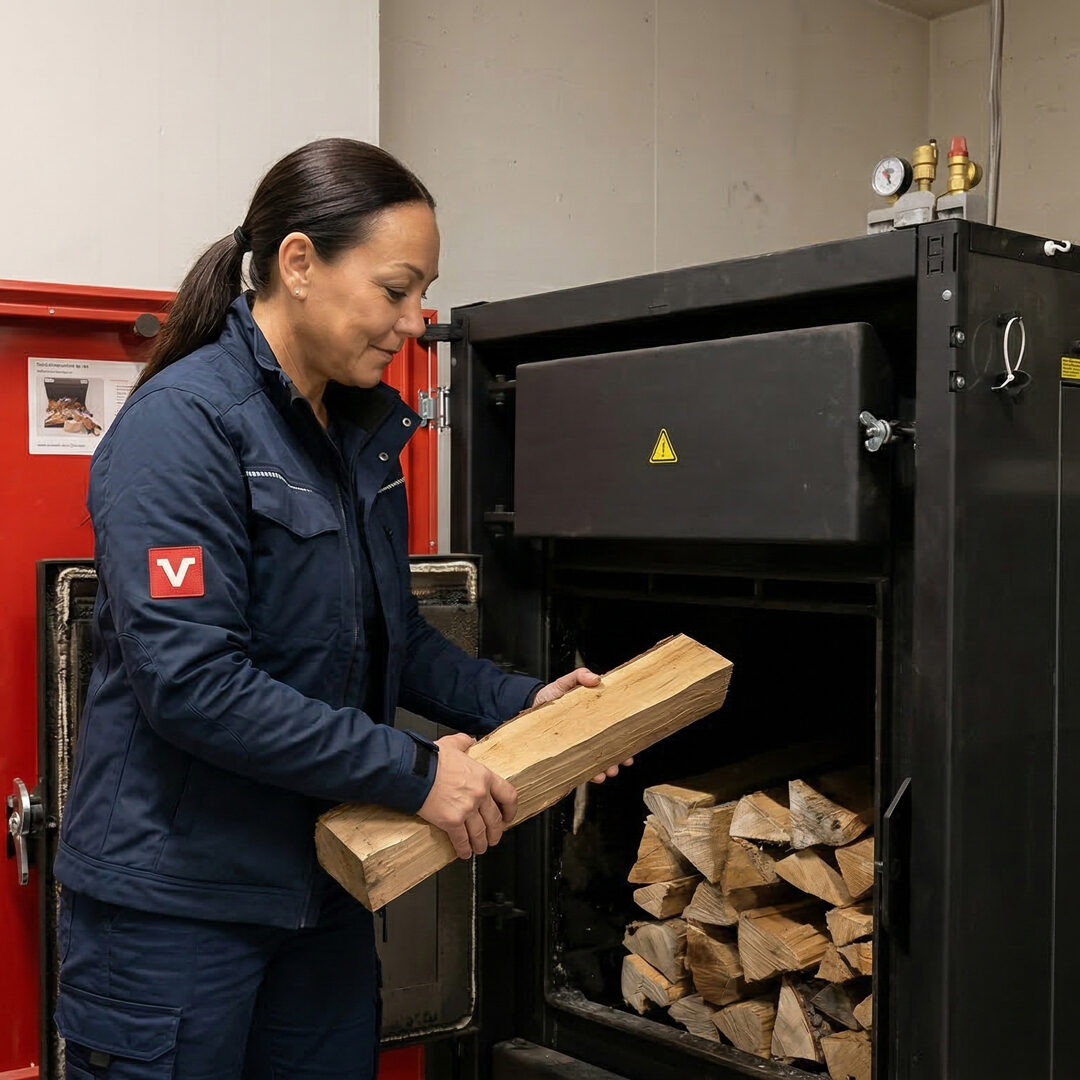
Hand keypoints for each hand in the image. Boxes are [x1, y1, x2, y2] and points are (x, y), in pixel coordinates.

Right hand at [417, 733, 517, 859]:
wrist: (414, 770)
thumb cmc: (430, 759)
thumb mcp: (451, 744)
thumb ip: (464, 742)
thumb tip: (469, 740)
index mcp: (483, 776)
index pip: (508, 795)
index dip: (511, 810)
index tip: (508, 816)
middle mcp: (479, 794)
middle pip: (495, 819)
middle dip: (496, 832)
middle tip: (493, 837)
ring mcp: (467, 809)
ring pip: (480, 833)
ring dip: (481, 844)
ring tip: (480, 848)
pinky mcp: (452, 821)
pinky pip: (462, 839)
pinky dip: (464, 849)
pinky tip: (464, 852)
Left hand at [531, 666, 632, 784]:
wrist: (528, 708)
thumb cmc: (548, 697)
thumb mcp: (564, 683)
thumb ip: (580, 676)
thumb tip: (596, 678)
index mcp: (593, 717)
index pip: (614, 727)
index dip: (625, 736)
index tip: (632, 743)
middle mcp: (589, 733)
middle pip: (610, 747)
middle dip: (620, 757)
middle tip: (623, 761)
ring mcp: (578, 746)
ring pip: (598, 760)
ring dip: (608, 767)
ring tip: (609, 771)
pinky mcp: (566, 757)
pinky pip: (581, 769)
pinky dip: (590, 775)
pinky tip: (595, 776)